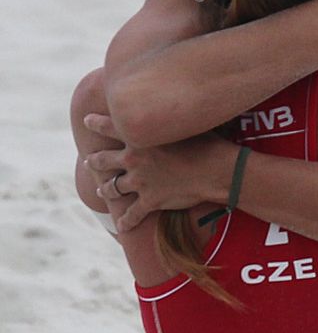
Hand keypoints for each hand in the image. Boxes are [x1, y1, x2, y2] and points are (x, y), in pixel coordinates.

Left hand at [83, 113, 235, 231]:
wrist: (216, 170)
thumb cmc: (207, 142)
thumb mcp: (184, 122)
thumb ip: (169, 118)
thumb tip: (170, 107)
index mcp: (140, 136)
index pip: (110, 125)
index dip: (95, 122)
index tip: (87, 120)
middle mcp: (134, 159)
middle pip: (104, 160)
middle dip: (94, 160)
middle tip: (88, 160)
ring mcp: (140, 182)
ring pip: (113, 187)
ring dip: (106, 189)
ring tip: (102, 189)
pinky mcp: (150, 201)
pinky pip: (132, 214)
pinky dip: (125, 222)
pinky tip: (122, 226)